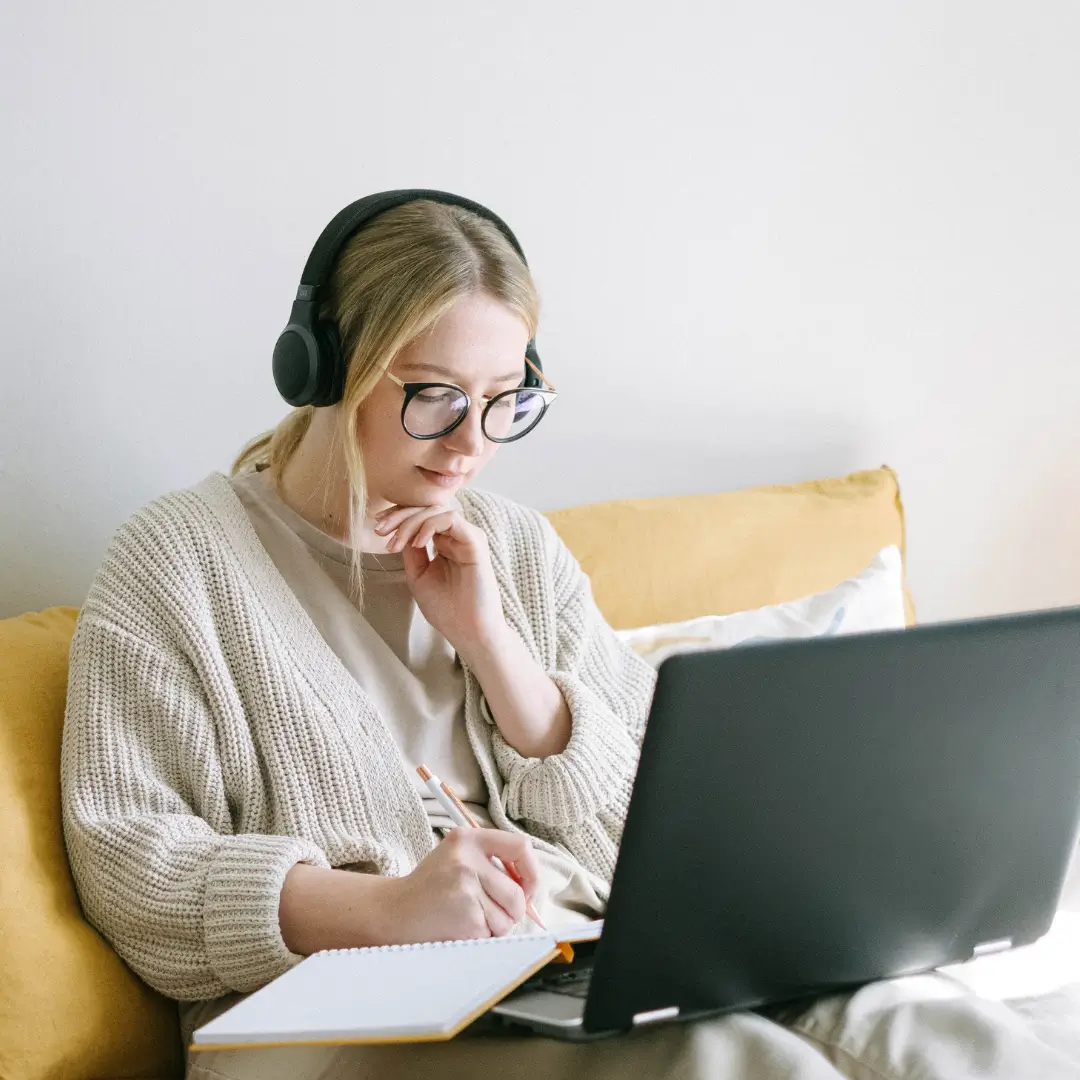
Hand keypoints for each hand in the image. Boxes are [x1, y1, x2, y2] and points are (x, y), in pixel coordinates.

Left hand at [374, 502, 507, 661]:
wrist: (468, 631)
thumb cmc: (446, 609)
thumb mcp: (418, 576)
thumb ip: (411, 552)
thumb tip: (399, 530)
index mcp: (445, 543)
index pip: (422, 517)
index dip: (398, 517)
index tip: (377, 527)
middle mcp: (457, 537)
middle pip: (427, 509)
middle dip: (399, 515)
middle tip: (380, 530)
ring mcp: (467, 538)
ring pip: (437, 510)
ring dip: (411, 522)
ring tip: (396, 542)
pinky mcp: (475, 542)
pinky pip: (451, 519)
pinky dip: (429, 526)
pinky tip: (417, 543)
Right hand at [380, 828, 539, 942]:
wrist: (394, 911)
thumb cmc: (431, 886)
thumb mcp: (457, 856)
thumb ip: (492, 861)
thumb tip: (531, 887)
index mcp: (468, 839)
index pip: (520, 846)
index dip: (531, 871)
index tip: (527, 887)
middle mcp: (467, 860)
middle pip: (517, 893)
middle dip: (512, 911)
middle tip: (492, 913)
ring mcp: (466, 890)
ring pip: (508, 918)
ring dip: (496, 926)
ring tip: (470, 918)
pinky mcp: (466, 919)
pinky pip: (493, 934)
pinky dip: (483, 937)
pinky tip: (461, 928)